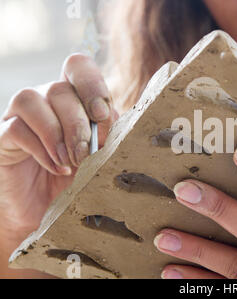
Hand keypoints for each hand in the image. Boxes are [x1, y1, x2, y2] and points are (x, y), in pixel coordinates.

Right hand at [0, 54, 117, 248]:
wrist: (48, 209)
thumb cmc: (79, 177)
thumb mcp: (102, 154)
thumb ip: (109, 133)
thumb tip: (115, 120)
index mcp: (74, 97)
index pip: (78, 66)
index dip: (91, 84)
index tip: (102, 115)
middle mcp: (46, 99)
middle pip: (60, 88)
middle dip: (78, 123)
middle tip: (85, 153)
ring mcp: (20, 115)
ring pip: (32, 99)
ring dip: (57, 133)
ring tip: (70, 161)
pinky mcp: (3, 136)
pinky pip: (16, 128)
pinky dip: (40, 149)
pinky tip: (56, 168)